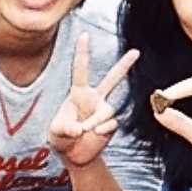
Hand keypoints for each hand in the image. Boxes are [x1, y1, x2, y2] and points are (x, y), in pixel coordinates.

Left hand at [49, 34, 138, 169]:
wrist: (74, 156)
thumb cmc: (61, 138)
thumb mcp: (55, 131)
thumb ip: (65, 128)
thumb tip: (81, 128)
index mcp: (78, 93)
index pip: (81, 69)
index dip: (82, 52)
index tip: (84, 34)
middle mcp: (94, 99)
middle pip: (112, 79)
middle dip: (124, 65)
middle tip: (136, 51)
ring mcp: (103, 112)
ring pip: (108, 109)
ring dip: (98, 118)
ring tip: (88, 128)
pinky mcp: (110, 126)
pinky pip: (112, 123)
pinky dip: (104, 128)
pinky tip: (97, 133)